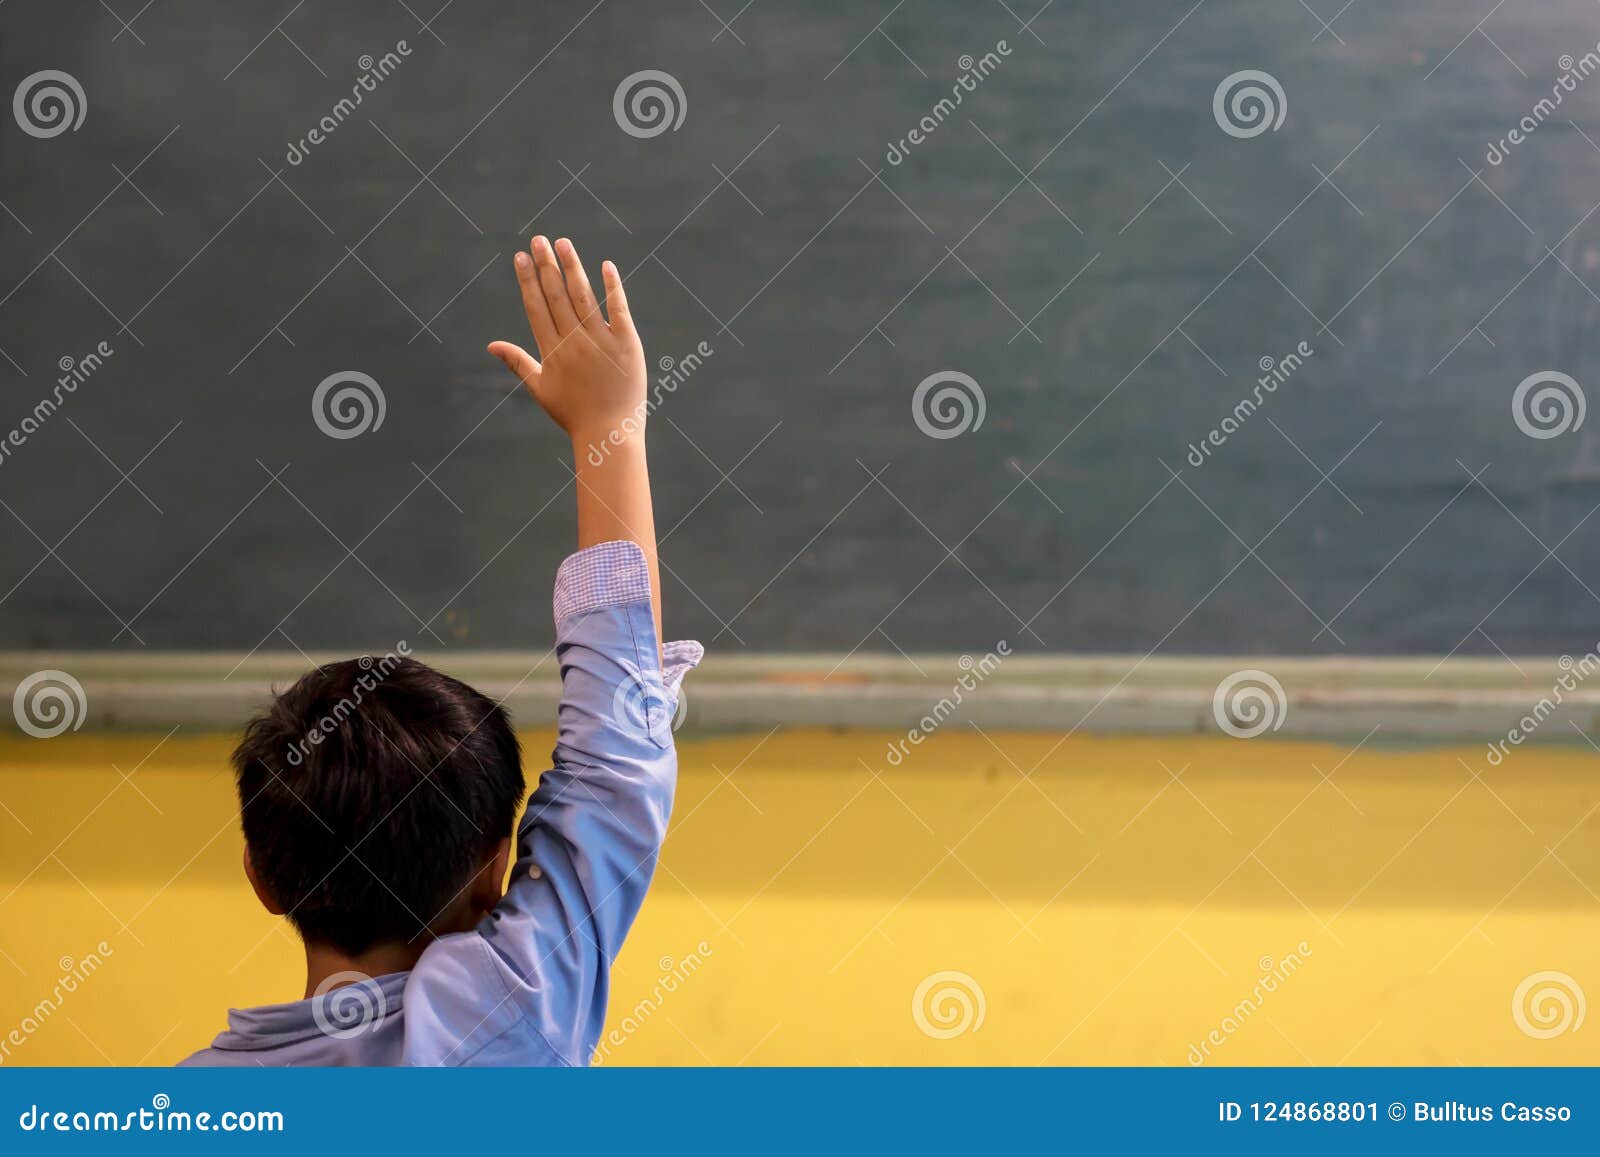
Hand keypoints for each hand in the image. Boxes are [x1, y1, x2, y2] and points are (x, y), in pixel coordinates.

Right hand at [488, 236, 645, 446]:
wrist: (610, 434)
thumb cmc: (573, 414)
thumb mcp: (540, 388)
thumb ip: (517, 362)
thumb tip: (491, 345)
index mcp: (552, 350)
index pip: (536, 307)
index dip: (527, 280)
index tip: (520, 256)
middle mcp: (574, 342)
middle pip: (556, 296)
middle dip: (546, 265)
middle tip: (538, 239)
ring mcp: (601, 342)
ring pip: (583, 297)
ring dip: (572, 268)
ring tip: (562, 243)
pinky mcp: (628, 344)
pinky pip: (618, 310)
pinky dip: (612, 287)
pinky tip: (606, 266)